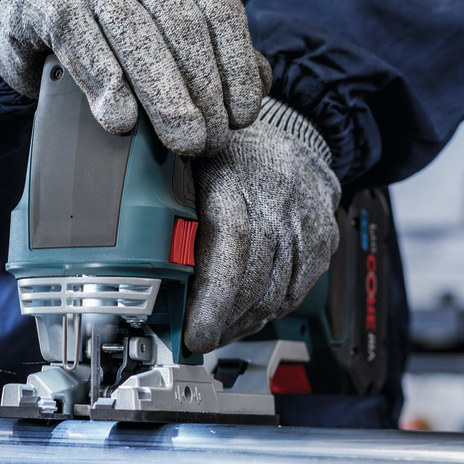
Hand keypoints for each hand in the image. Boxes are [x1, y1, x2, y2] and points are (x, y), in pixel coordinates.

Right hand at [0, 0, 271, 156]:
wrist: (28, 10)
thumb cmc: (107, 30)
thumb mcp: (160, 28)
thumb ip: (209, 52)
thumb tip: (261, 86)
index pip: (220, 11)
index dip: (237, 67)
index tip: (242, 118)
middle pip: (183, 29)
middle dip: (202, 92)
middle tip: (207, 143)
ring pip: (139, 38)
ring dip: (164, 96)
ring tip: (180, 141)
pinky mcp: (53, 1)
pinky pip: (86, 46)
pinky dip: (106, 86)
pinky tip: (121, 122)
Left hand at [183, 98, 340, 353]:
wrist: (285, 124)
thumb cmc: (219, 149)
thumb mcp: (178, 170)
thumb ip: (164, 217)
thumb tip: (138, 273)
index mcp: (232, 182)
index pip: (230, 256)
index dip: (213, 306)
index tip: (192, 336)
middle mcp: (276, 200)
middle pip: (254, 284)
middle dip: (223, 323)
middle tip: (198, 338)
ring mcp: (306, 218)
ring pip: (278, 293)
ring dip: (246, 321)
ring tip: (220, 330)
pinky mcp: (325, 233)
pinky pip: (301, 286)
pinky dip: (273, 306)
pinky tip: (250, 313)